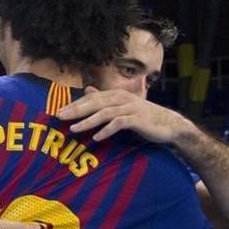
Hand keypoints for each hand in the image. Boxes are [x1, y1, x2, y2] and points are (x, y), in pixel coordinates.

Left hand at [56, 87, 198, 144]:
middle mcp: (122, 98)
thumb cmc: (142, 117)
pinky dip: (107, 130)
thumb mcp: (122, 106)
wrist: (169, 125)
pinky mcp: (137, 119)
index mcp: (116, 95)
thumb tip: (87, 89)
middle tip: (59, 117)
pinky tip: (96, 138)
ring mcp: (130, 108)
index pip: (91, 98)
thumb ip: (105, 99)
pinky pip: (119, 124)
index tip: (59, 112)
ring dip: (88, 121)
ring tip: (74, 130)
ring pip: (105, 113)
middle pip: (95, 103)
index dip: (75, 104)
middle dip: (76, 110)